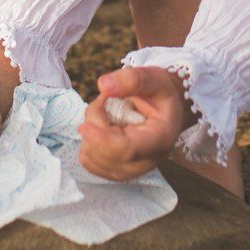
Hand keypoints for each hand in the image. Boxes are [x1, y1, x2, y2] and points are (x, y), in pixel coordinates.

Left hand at [76, 64, 192, 180]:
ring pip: (92, 159)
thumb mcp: (154, 78)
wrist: (165, 110)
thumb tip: (103, 85)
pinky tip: (102, 127)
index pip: (128, 149)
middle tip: (104, 99)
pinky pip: (88, 161)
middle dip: (95, 124)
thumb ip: (133, 79)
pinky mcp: (115, 171)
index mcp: (160, 139)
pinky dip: (88, 141)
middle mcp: (146, 162)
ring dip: (91, 131)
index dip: (103, 140)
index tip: (84, 126)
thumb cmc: (160, 94)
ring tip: (106, 113)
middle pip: (106, 155)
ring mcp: (130, 171)